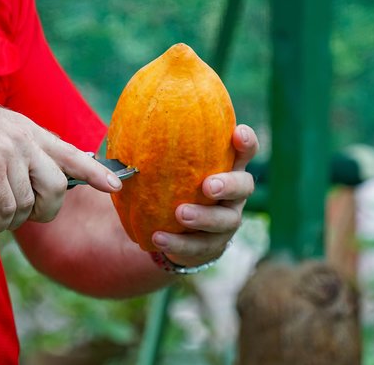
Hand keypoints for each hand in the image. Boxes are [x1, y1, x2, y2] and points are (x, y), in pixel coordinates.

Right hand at [0, 87, 120, 232]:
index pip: (72, 153)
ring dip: (10, 219)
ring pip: (29, 204)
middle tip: (24, 214)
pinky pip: (5, 211)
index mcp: (30, 132)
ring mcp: (9, 153)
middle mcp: (25, 140)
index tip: (116, 186)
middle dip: (46, 210)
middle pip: (58, 188)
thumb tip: (37, 186)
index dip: (95, 173)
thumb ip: (21, 153)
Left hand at [150, 124, 257, 266]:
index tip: (237, 132)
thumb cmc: (171, 185)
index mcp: (227, 167)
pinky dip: (179, 242)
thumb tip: (127, 127)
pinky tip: (158, 237)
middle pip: (244, 186)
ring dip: (204, 217)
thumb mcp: (168, 167)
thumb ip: (158, 149)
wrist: (172, 229)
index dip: (246, 142)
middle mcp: (234, 194)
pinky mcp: (212, 245)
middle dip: (229, 185)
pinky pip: (199, 246)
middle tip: (208, 185)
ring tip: (181, 214)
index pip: (245, 150)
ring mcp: (226, 221)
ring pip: (226, 220)